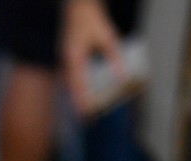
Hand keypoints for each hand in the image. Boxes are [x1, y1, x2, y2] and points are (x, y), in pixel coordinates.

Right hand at [61, 0, 129, 115]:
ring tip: (82, 111)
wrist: (80, 6)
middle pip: (71, 87)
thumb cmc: (94, 20)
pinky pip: (71, 76)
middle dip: (78, 103)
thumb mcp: (109, 38)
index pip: (79, 84)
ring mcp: (66, 58)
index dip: (82, 100)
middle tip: (85, 119)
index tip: (87, 114)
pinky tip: (81, 93)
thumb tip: (124, 77)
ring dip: (76, 96)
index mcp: (75, 56)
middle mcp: (67, 59)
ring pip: (69, 82)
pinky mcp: (68, 56)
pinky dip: (76, 86)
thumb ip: (115, 58)